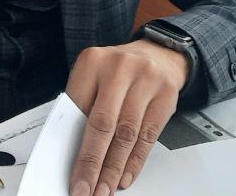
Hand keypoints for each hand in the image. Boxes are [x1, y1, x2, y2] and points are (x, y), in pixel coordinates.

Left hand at [65, 40, 189, 195]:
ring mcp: (146, 79)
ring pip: (127, 134)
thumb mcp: (95, 77)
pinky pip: (148, 136)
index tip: (69, 174)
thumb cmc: (118, 71)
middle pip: (103, 124)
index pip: (77, 110)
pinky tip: (126, 176)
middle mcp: (119, 67)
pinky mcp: (166, 95)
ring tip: (105, 189)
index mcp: (92, 61)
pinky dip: (135, 161)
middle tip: (86, 190)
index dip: (72, 146)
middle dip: (93, 163)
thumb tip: (73, 153)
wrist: (158, 53)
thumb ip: (84, 106)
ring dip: (114, 168)